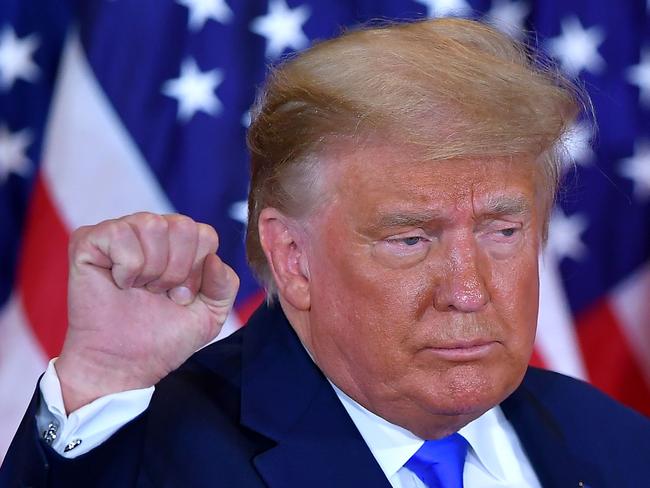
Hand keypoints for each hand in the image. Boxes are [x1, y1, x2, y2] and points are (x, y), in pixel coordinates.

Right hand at [55, 212, 238, 412]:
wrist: (122, 364)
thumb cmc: (163, 337)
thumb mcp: (210, 315)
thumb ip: (225, 286)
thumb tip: (214, 259)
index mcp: (181, 243)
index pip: (205, 234)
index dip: (197, 271)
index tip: (180, 297)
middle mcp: (152, 231)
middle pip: (183, 226)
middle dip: (177, 270)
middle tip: (158, 293)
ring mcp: (120, 232)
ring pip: (152, 225)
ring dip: (151, 269)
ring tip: (139, 289)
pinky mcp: (88, 239)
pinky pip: (119, 233)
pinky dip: (125, 267)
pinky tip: (118, 283)